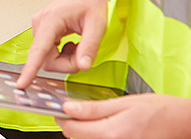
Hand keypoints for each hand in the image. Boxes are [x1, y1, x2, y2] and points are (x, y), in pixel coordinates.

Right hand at [17, 0, 107, 87]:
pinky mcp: (42, 30)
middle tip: (83, 53)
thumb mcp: (97, 25)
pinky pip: (48, 51)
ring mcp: (39, 26)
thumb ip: (89, 47)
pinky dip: (62, 53)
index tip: (21, 83)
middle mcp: (39, 23)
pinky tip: (71, 42)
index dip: (30, 69)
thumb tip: (82, 66)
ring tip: (78, 44)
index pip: (39, 50)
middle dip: (66, 63)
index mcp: (51, 20)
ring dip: (65, 58)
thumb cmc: (92, 2)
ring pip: (47, 57)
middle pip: (46, 59)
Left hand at [56, 94, 190, 138]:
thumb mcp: (124, 102)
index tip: (60, 108)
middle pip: (78, 138)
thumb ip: (94, 108)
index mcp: (111, 133)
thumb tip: (68, 108)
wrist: (184, 124)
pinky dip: (97, 136)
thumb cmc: (160, 111)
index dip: (62, 117)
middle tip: (75, 110)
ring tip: (92, 118)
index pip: (71, 129)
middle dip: (72, 124)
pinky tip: (103, 127)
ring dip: (84, 132)